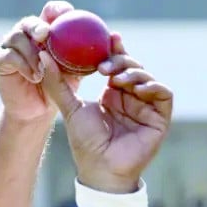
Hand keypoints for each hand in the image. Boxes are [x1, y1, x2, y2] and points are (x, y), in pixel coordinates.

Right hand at [0, 0, 82, 122]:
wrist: (37, 110)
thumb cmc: (59, 87)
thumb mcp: (75, 70)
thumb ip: (87, 55)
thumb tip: (113, 38)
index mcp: (46, 31)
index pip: (50, 12)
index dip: (57, 10)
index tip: (67, 13)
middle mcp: (27, 34)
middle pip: (30, 21)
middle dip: (38, 25)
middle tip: (45, 34)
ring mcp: (11, 45)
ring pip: (17, 37)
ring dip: (31, 52)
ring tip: (43, 70)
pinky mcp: (0, 60)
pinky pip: (9, 56)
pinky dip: (23, 65)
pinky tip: (35, 76)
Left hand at [38, 34, 172, 193]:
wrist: (100, 170)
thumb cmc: (85, 143)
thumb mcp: (69, 108)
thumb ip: (57, 84)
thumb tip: (43, 56)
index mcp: (113, 93)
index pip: (117, 64)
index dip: (115, 49)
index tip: (109, 36)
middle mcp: (132, 97)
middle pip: (133, 67)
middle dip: (121, 60)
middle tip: (105, 65)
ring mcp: (146, 107)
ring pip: (148, 77)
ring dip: (134, 72)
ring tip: (116, 78)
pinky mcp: (160, 118)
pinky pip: (164, 94)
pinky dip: (153, 86)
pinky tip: (137, 88)